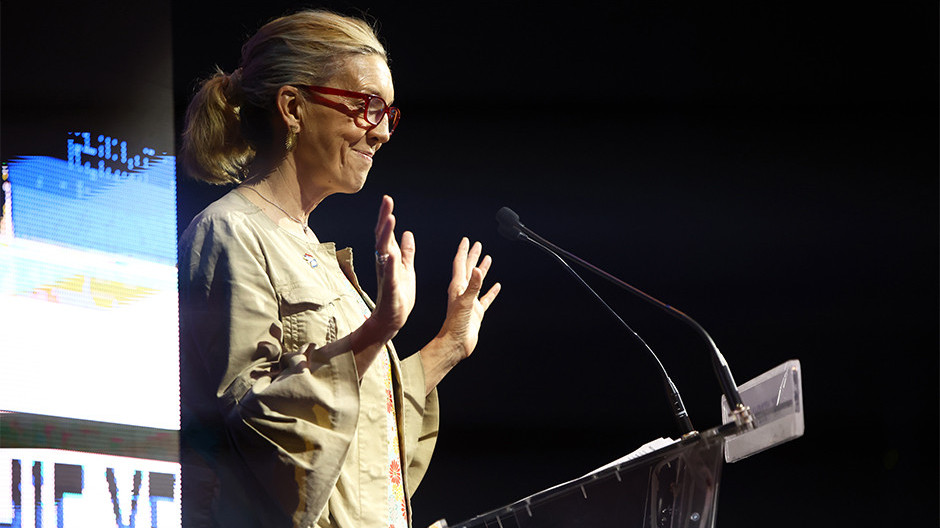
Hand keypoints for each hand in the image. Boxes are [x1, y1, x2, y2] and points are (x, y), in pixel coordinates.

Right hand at [368, 195, 415, 341]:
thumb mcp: (407, 269)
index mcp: (390, 257)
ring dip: (386, 235)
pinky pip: (389, 274)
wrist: (393, 318)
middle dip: (384, 218)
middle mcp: (385, 263)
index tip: (388, 200)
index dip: (386, 216)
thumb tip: (408, 233)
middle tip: (387, 201)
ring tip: (390, 219)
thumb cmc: (399, 295)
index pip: (387, 233)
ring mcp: (386, 274)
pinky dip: (391, 264)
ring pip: (384, 251)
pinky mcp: (390, 288)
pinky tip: (392, 253)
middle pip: (383, 236)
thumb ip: (407, 252)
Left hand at [436, 237, 500, 361]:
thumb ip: (473, 287)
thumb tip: (478, 269)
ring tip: (488, 259)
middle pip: (469, 269)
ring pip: (478, 282)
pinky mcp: (477, 312)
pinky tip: (497, 286)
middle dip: (473, 256)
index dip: (464, 252)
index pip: (460, 264)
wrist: (454, 345)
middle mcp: (463, 292)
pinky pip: (486, 299)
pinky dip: (491, 292)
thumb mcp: (465, 303)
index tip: (467, 240)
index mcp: (457, 287)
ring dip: (482, 270)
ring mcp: (470, 302)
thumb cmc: (454, 326)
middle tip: (478, 245)